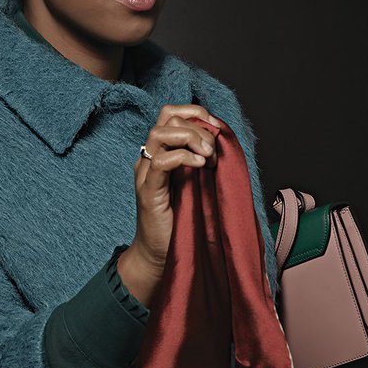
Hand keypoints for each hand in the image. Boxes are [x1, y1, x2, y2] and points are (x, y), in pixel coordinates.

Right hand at [128, 104, 221, 273]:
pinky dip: (182, 157)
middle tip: (213, 151)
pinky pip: (160, 161)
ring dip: (191, 138)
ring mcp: (146, 173)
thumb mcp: (197, 182)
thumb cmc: (181, 222)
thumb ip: (202, 159)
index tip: (217, 129)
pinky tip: (199, 166)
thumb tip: (221, 139)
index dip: (196, 113)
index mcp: (161, 152)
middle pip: (167, 118)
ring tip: (207, 157)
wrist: (159, 255)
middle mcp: (150, 158)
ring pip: (160, 133)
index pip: (171, 114)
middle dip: (198, 127)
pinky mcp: (148, 191)